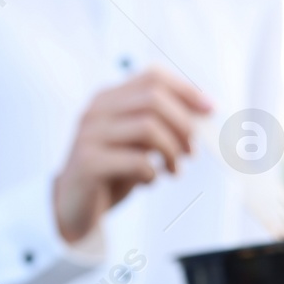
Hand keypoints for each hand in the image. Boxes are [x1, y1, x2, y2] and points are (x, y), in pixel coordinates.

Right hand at [53, 68, 212, 243]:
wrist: (73, 205)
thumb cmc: (111, 171)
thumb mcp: (136, 142)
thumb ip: (159, 124)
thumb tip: (203, 114)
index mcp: (108, 99)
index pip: (153, 77)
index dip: (186, 90)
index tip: (210, 110)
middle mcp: (96, 111)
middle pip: (153, 99)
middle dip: (183, 124)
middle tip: (191, 151)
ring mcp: (89, 135)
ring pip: (148, 127)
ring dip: (171, 151)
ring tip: (173, 170)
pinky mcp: (88, 163)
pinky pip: (136, 161)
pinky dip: (152, 173)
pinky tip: (149, 181)